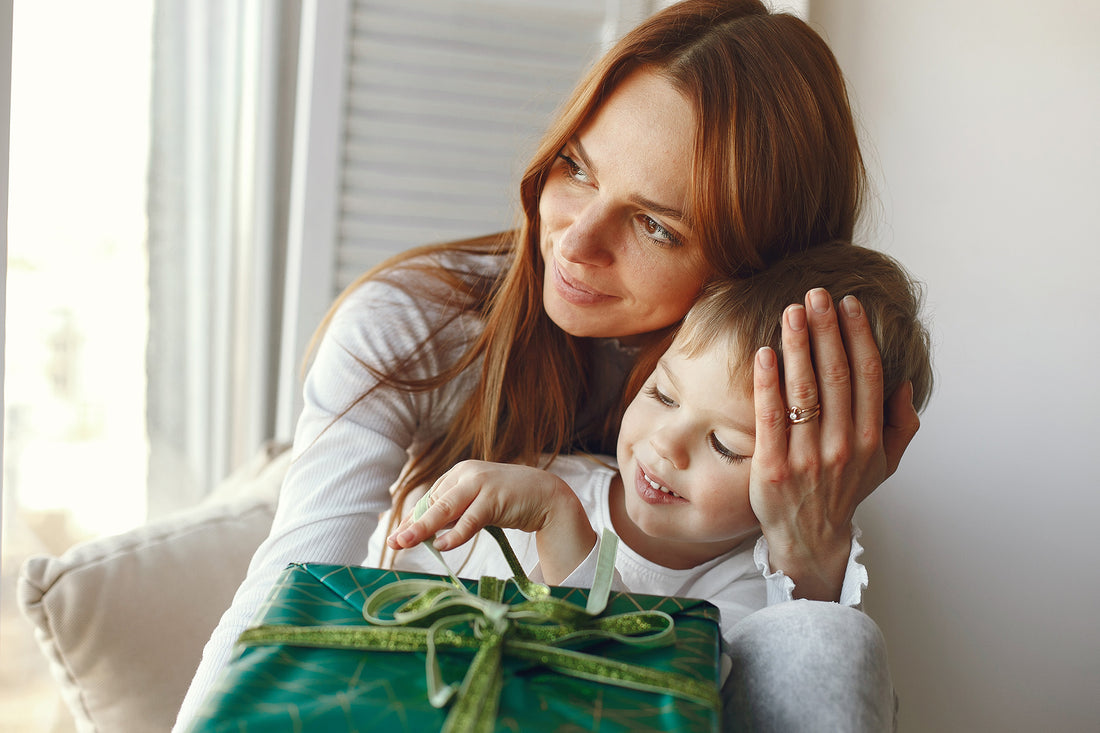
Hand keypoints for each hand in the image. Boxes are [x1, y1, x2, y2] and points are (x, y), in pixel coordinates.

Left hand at [387, 460, 595, 582]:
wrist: (546, 495)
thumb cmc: (509, 500)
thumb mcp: (477, 503)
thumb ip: (456, 512)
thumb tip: (427, 533)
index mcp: (460, 473)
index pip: (431, 498)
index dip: (414, 518)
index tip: (399, 536)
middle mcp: (467, 474)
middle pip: (433, 503)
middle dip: (412, 524)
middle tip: (394, 542)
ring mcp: (481, 484)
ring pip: (446, 508)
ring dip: (424, 528)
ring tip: (406, 542)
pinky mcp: (495, 497)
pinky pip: (471, 519)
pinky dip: (456, 533)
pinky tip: (442, 545)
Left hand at [749, 289, 919, 600]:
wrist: (809, 539)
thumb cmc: (844, 493)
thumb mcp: (884, 465)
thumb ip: (900, 425)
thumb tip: (902, 383)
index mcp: (870, 440)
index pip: (868, 376)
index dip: (859, 336)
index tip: (850, 304)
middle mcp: (842, 446)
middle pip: (836, 376)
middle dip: (827, 330)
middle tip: (816, 294)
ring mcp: (807, 458)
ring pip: (804, 391)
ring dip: (798, 347)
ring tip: (791, 311)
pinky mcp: (773, 468)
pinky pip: (770, 417)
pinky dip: (767, 383)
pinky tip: (764, 353)